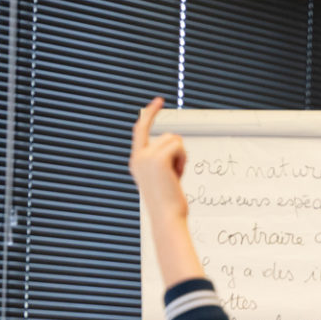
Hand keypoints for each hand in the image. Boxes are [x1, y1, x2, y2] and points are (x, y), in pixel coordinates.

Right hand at [130, 97, 202, 286]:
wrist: (166, 218)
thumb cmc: (169, 205)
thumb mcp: (164, 180)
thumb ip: (165, 162)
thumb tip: (176, 146)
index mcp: (137, 161)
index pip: (141, 129)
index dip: (150, 114)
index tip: (159, 101)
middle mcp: (138, 156)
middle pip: (167, 136)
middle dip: (178, 152)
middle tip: (176, 175)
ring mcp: (146, 156)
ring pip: (175, 140)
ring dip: (181, 158)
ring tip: (175, 178)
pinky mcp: (157, 158)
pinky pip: (179, 146)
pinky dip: (183, 160)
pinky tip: (178, 175)